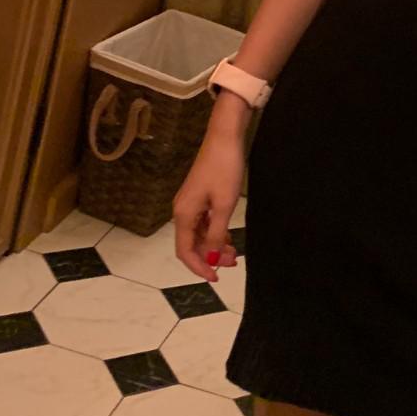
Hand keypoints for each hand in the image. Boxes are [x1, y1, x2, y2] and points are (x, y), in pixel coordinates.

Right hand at [172, 128, 244, 282]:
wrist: (224, 137)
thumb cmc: (224, 169)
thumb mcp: (224, 205)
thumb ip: (217, 234)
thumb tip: (212, 259)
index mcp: (183, 214)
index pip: (185, 251)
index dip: (199, 267)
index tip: (216, 278)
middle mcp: (182, 211)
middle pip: (192, 244)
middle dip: (210, 257)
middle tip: (233, 263)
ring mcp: (190, 203)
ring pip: (199, 234)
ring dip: (214, 245)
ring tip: (234, 253)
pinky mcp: (199, 196)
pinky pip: (204, 222)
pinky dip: (215, 232)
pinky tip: (228, 237)